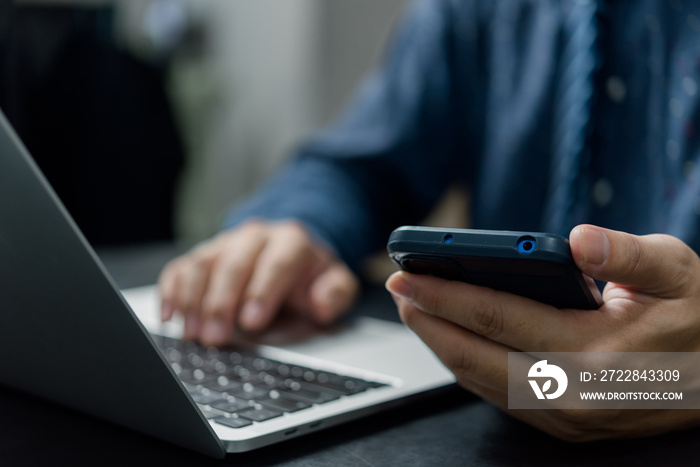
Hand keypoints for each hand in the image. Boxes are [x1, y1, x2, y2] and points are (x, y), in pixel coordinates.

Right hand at [158, 220, 358, 345]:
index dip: (262, 291)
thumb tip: (322, 302)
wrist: (292, 255)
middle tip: (216, 337)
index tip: (252, 321)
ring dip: (194, 301)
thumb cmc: (310, 276)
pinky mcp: (203, 256)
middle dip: (222, 303)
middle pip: (233, 264)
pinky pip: (180, 267)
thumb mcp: (336, 284)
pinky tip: (169, 315)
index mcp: (291, 241)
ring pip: (203, 264)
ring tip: (193, 334)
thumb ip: (337, 293)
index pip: (275, 263)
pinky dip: (171, 290)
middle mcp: (254, 237)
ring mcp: (225, 244)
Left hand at [386, 224, 699, 439]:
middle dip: (427, 321)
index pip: (499, 316)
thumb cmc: (696, 317)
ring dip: (439, 345)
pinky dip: (464, 366)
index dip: (446, 293)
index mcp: (595, 350)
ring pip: (479, 381)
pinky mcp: (560, 424)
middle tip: (396, 289)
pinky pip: (496, 395)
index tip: (407, 274)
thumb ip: (627, 253)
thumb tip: (579, 239)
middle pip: (474, 355)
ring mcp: (563, 415)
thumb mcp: (677, 271)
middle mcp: (571, 391)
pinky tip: (448, 341)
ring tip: (413, 310)